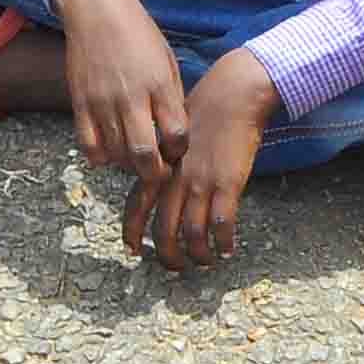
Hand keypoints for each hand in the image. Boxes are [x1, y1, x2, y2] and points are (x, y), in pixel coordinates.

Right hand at [50, 0, 190, 184]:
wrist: (95, 9)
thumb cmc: (137, 31)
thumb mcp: (166, 59)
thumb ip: (171, 97)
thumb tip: (175, 133)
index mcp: (158, 84)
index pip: (177, 135)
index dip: (180, 151)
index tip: (177, 149)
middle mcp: (130, 97)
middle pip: (145, 155)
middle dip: (156, 173)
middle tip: (159, 170)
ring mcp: (102, 102)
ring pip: (116, 155)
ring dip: (129, 165)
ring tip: (136, 158)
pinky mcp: (79, 103)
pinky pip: (89, 146)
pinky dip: (101, 157)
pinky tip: (111, 150)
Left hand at [128, 49, 276, 271]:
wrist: (231, 96)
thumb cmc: (203, 113)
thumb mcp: (173, 138)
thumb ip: (166, 164)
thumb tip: (162, 185)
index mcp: (160, 167)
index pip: (136, 206)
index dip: (132, 232)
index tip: (133, 251)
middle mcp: (175, 179)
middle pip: (163, 230)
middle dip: (168, 256)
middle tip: (175, 267)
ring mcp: (201, 183)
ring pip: (192, 235)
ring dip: (198, 255)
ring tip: (205, 262)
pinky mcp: (227, 185)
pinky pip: (221, 225)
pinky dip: (223, 242)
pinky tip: (227, 249)